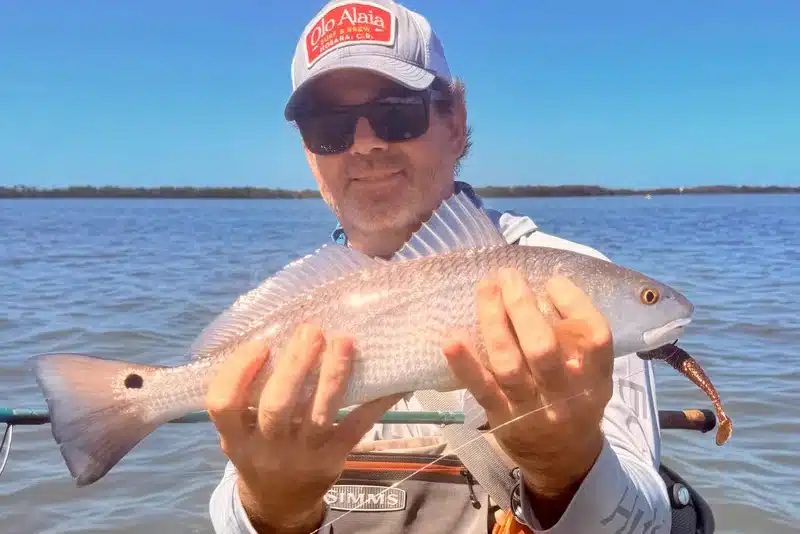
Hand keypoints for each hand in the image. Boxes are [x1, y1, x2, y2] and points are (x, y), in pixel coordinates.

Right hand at [206, 323, 401, 532]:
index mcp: (236, 436)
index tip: (260, 344)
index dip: (239, 371)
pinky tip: (391, 380)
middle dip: (295, 365)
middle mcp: (267, 447)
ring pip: (319, 414)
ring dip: (333, 375)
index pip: (223, 404)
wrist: (280, 502)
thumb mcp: (241, 430)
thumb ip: (248, 394)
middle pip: (276, 406)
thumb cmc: (260, 448)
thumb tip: (275, 333)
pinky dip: (376, 402)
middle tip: (311, 330)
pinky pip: (357, 426)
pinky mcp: (335, 457)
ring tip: (344, 341)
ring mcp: (303, 454)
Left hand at [443, 268, 613, 496]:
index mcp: (596, 379)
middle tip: (509, 275)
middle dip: (522, 306)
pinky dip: (464, 363)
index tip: (553, 280)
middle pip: (543, 348)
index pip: (595, 337)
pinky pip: (480, 387)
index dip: (575, 303)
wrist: (562, 461)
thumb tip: (543, 287)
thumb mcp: (593, 377)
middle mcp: (566, 396)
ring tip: (486, 288)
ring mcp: (530, 408)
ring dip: (493, 322)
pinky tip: (451, 337)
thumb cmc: (575, 403)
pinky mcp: (500, 416)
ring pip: (509, 363)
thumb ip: (578, 341)